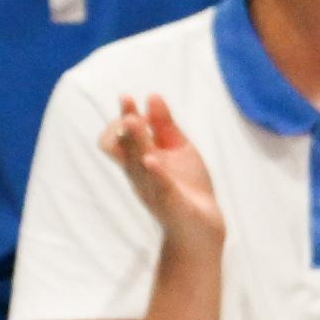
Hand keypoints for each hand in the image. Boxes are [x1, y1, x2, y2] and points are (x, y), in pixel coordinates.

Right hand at [104, 92, 226, 249]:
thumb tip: (152, 95)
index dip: (119, 117)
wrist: (202, 224)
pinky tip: (152, 160)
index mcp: (139, 161)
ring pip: (136, 164)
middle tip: (127, 102)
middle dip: (124, 124)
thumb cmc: (186, 185)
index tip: (128, 99)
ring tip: (134, 120)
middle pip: (121, 147)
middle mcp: (140, 174)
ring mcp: (153, 189)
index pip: (116, 137)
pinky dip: (155, 173)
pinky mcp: (170, 202)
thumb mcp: (177, 148)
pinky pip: (159, 188)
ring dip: (135, 141)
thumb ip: (165, 124)